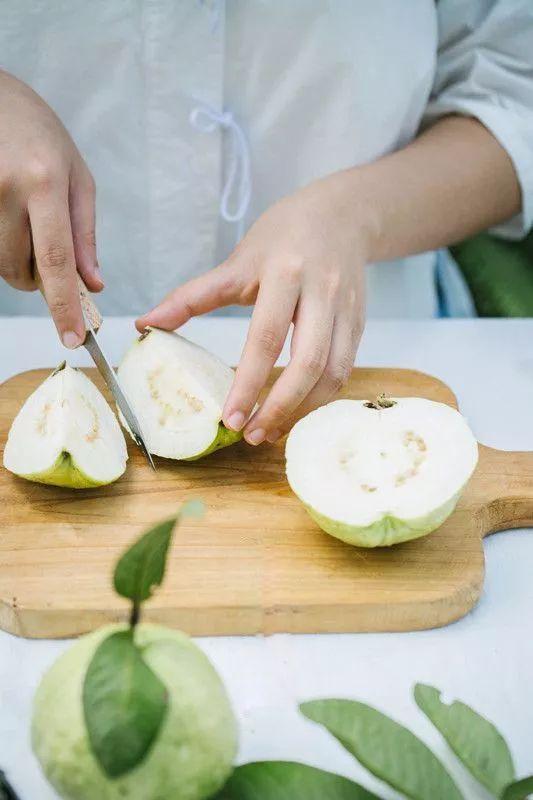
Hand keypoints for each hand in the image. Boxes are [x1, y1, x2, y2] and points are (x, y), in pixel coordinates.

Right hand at [0, 70, 101, 346]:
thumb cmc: (40, 135)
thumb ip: (85, 236)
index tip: (73, 338)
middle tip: (45, 248)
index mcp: (44, 183)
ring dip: (17, 262)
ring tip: (24, 223)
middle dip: (39, 279)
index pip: (56, 261)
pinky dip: (1, 246)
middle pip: (22, 271)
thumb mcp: (77, 178)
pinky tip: (6, 217)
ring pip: (0, 264)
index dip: (64, 306)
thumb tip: (93, 285)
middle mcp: (6, 190)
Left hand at [137, 173, 371, 443]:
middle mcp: (322, 292)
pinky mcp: (360, 324)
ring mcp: (347, 310)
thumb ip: (193, 296)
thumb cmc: (283, 236)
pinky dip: (320, 398)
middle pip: (309, 362)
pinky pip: (345, 370)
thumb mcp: (237, 260)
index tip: (230, 418)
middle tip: (251, 436)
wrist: (342, 215)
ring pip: (335, 373)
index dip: (248, 382)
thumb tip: (146, 325)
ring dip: (303, 410)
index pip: (267, 337)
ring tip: (270, 431)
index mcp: (286, 273)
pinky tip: (295, 411)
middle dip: (281, 407)